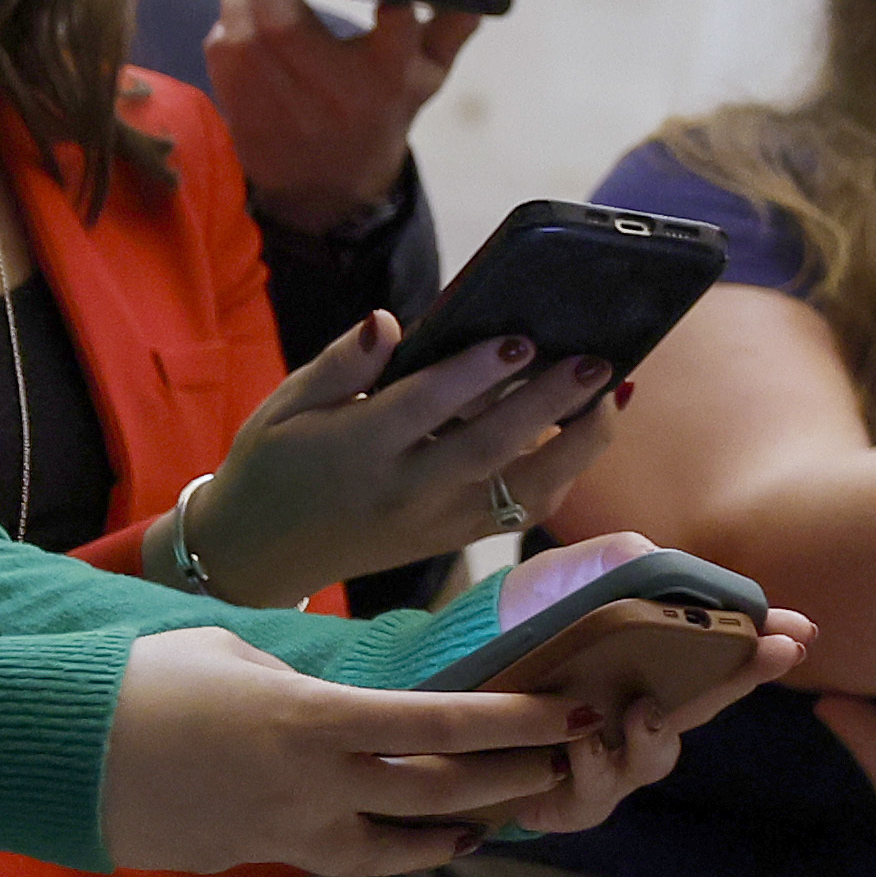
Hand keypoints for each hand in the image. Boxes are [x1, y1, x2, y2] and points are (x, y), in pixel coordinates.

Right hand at [95, 628, 594, 873]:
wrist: (50, 755)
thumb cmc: (142, 682)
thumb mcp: (237, 652)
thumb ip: (308, 678)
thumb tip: (355, 691)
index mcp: (312, 721)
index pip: (441, 725)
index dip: (516, 723)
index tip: (573, 712)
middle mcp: (310, 786)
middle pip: (439, 791)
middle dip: (514, 778)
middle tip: (570, 763)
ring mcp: (282, 832)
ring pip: (400, 845)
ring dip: (463, 828)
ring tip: (510, 814)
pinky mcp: (253, 858)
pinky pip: (344, 859)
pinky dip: (398, 851)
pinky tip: (434, 840)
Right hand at [201, 319, 627, 599]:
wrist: (260, 554)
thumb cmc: (275, 464)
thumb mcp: (284, 407)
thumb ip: (340, 366)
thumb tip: (386, 322)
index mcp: (357, 450)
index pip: (425, 406)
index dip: (475, 372)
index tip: (521, 338)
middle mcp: (405, 490)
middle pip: (489, 446)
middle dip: (548, 403)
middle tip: (597, 361)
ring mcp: (437, 521)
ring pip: (523, 489)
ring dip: (578, 444)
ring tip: (615, 394)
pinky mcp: (457, 539)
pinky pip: (522, 512)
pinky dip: (564, 475)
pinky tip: (588, 432)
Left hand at [202, 0, 473, 236]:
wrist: (327, 185)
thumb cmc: (381, 111)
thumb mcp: (424, 76)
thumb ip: (450, 27)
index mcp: (387, 79)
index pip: (396, 37)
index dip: (395, 10)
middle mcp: (333, 92)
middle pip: (286, 26)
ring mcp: (282, 104)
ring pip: (244, 35)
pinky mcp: (243, 111)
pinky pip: (222, 56)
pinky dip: (227, 29)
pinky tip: (241, 22)